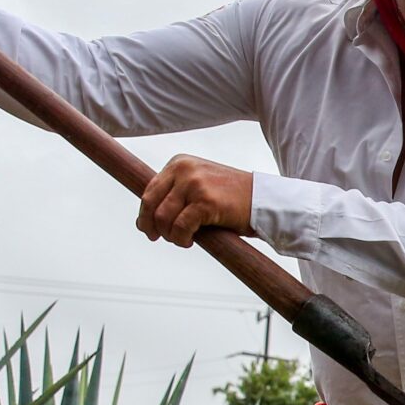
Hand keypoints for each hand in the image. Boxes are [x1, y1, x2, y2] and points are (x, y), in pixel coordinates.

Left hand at [137, 155, 252, 245]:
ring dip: (170, 235)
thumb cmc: (230, 198)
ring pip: (164, 218)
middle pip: (151, 204)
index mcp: (179, 163)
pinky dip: (181, 239)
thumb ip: (172, 197)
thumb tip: (141, 222)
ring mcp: (195, 184)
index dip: (145, 214)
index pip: (149, 190)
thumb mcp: (197, 187)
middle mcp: (184, 169)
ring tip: (182, 240)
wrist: (262, 200)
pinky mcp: (206, 202)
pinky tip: (190, 242)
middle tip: (158, 238)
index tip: (148, 229)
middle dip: (151, 225)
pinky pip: (181, 227)